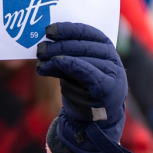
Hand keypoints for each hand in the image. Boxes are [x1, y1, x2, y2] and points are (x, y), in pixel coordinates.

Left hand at [36, 23, 137, 152]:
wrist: (95, 123)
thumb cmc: (83, 92)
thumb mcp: (74, 70)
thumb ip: (66, 56)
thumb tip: (44, 43)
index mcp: (106, 49)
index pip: (88, 32)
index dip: (68, 29)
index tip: (49, 30)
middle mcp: (112, 59)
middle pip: (83, 44)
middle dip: (58, 44)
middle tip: (39, 48)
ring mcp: (113, 73)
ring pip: (82, 57)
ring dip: (57, 56)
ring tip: (40, 59)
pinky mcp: (108, 88)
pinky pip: (86, 71)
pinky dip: (68, 65)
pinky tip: (52, 65)